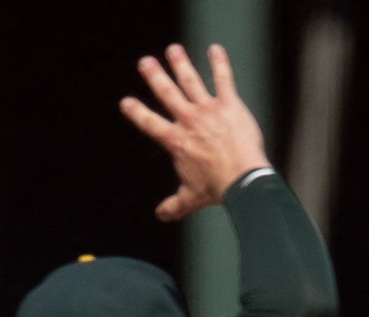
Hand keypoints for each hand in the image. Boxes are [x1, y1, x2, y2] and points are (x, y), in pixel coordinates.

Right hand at [120, 43, 271, 220]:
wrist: (243, 180)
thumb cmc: (217, 189)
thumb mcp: (191, 197)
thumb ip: (175, 205)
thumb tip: (161, 215)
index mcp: (176, 141)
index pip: (150, 123)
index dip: (137, 112)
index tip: (126, 102)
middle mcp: (188, 120)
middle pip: (167, 93)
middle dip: (155, 76)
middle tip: (145, 62)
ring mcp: (208, 109)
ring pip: (190, 81)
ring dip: (180, 64)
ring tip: (173, 50)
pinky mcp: (229, 104)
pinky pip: (223, 79)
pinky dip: (219, 63)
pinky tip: (215, 49)